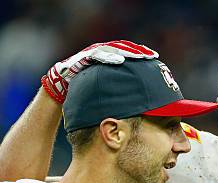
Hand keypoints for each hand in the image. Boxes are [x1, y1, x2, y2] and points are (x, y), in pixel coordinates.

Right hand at [41, 40, 157, 102]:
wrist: (62, 91)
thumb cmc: (87, 93)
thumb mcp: (107, 91)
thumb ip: (119, 89)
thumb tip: (139, 99)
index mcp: (109, 59)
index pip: (128, 53)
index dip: (141, 54)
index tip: (155, 58)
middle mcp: (102, 53)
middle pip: (123, 48)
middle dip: (137, 52)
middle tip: (150, 56)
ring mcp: (91, 54)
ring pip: (112, 49)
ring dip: (126, 52)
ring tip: (139, 56)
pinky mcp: (82, 58)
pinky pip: (97, 55)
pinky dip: (109, 58)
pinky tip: (120, 61)